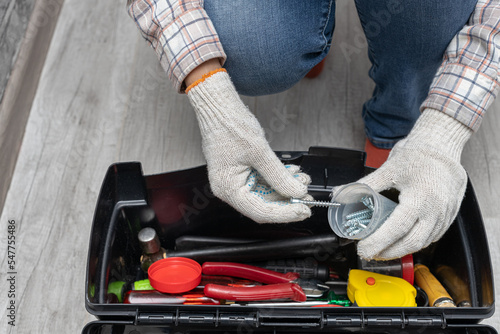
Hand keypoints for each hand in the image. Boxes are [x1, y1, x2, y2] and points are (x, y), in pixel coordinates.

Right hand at [187, 69, 311, 222]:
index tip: (303, 210)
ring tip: (302, 180)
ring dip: (285, 188)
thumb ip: (279, 176)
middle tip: (308, 198)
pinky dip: (278, 179)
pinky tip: (292, 173)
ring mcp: (235, 180)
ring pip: (266, 194)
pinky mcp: (242, 173)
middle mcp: (229, 188)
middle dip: (288, 200)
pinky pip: (263, 182)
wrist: (219, 107)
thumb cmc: (229, 125)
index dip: (284, 213)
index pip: (260, 211)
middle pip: (264, 205)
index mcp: (228, 188)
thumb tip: (296, 192)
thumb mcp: (259, 152)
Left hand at [356, 109, 471, 259]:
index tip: (363, 249)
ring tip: (383, 249)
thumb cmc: (417, 155)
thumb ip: (363, 185)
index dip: (378, 242)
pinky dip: (416, 242)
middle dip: (388, 252)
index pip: (396, 228)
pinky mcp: (450, 215)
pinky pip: (433, 236)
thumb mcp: (387, 170)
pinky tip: (402, 241)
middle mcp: (436, 209)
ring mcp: (445, 214)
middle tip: (371, 253)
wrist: (441, 144)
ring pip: (424, 242)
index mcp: (420, 198)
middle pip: (411, 242)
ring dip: (402, 250)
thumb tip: (340, 194)